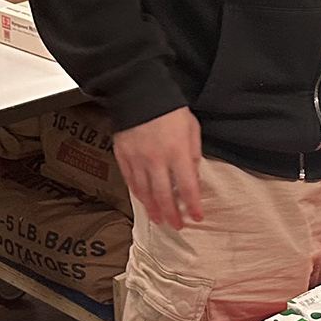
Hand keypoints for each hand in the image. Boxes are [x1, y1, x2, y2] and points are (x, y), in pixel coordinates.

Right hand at [113, 106, 203, 227]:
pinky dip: (138, 195)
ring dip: (153, 209)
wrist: (140, 94)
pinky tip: (144, 202)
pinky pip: (131, 182)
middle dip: (172, 214)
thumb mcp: (192, 129)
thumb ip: (193, 153)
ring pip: (145, 193)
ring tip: (160, 220)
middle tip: (177, 226)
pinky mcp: (123, 157)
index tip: (197, 217)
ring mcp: (137, 160)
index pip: (187, 187)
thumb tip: (193, 174)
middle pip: (164, 196)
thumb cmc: (170, 110)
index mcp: (177, 152)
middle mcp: (157, 160)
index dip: (193, 205)